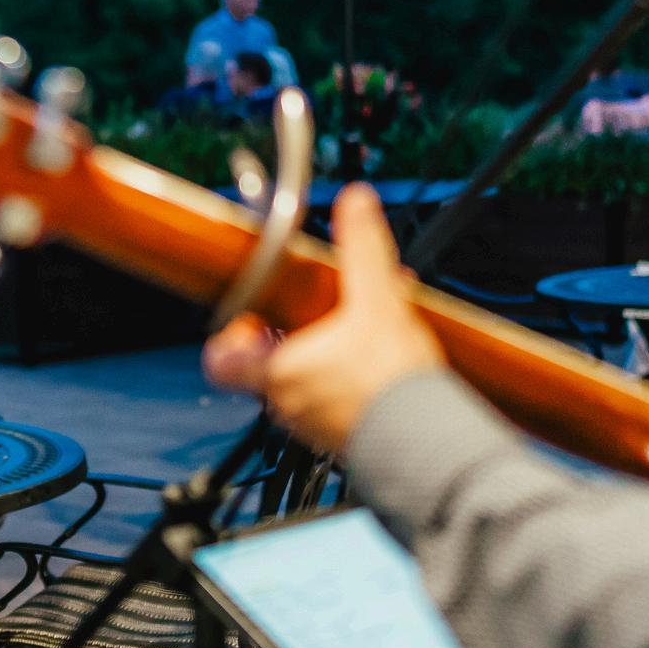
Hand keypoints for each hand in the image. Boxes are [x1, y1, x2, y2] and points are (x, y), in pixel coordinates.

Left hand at [203, 183, 444, 452]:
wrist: (429, 444)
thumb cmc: (392, 385)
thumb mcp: (378, 302)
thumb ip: (362, 250)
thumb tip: (355, 204)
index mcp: (276, 371)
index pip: (219, 360)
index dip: (229, 335)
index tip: (254, 315)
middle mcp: (285, 403)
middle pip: (267, 363)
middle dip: (297, 333)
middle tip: (325, 313)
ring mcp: (309, 424)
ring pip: (302, 383)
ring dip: (327, 355)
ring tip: (366, 333)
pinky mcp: (340, 437)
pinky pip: (330, 403)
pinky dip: (348, 380)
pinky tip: (384, 363)